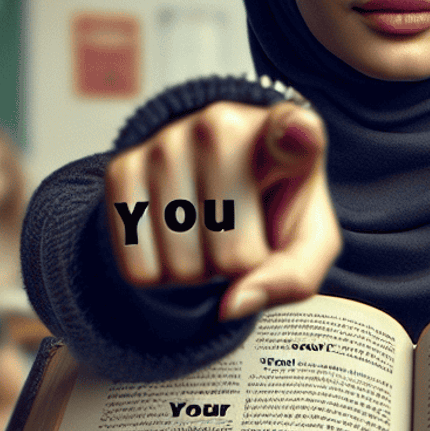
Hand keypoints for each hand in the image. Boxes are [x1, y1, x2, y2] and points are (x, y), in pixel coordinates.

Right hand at [106, 100, 340, 320]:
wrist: (218, 187)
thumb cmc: (274, 213)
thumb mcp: (307, 246)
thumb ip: (292, 278)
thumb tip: (232, 305)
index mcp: (287, 134)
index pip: (291, 131)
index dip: (293, 134)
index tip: (296, 130)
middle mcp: (223, 125)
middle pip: (233, 256)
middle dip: (238, 268)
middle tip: (241, 235)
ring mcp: (167, 142)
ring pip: (182, 267)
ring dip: (198, 273)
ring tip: (208, 232)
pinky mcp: (122, 167)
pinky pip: (138, 267)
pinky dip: (158, 275)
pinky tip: (173, 236)